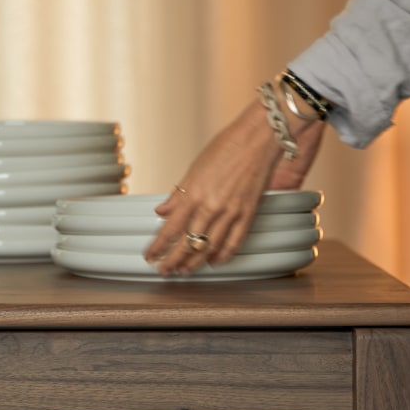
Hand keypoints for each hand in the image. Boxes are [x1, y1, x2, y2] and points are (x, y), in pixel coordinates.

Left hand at [144, 99, 324, 275]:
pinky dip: (223, 255)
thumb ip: (178, 194)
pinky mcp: (248, 214)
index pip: (170, 229)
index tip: (150, 256)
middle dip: (173, 261)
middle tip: (164, 271)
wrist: (259, 139)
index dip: (158, 246)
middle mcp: (211, 207)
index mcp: (193, 194)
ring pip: (209, 247)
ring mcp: (231, 212)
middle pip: (188, 243)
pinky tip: (214, 262)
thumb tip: (162, 211)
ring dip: (195, 263)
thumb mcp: (194, 168)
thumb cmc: (226, 147)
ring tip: (184, 271)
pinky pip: (234, 242)